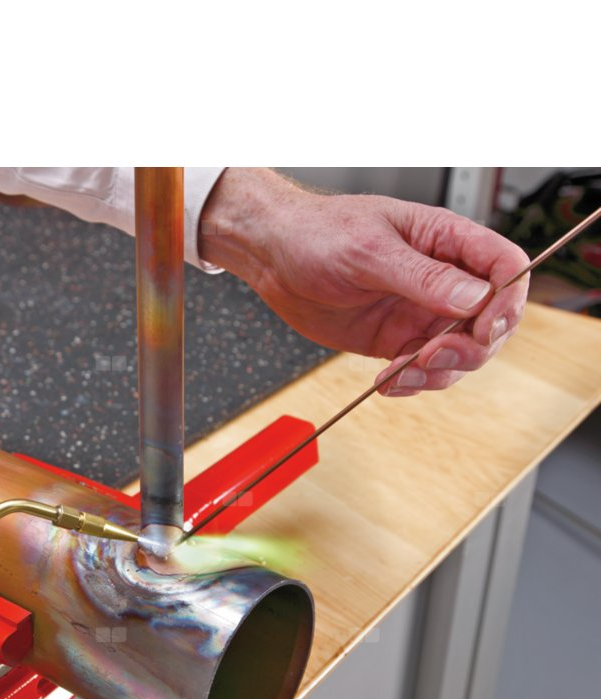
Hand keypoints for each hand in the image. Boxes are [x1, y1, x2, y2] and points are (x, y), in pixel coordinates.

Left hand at [198, 168, 529, 395]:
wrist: (273, 256)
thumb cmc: (318, 233)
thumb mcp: (369, 250)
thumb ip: (422, 276)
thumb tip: (475, 296)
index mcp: (446, 241)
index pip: (505, 268)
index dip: (507, 300)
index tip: (483, 326)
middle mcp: (441, 279)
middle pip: (492, 320)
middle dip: (473, 346)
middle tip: (432, 355)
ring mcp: (420, 312)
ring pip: (460, 352)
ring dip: (440, 372)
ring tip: (402, 373)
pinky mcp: (396, 339)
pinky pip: (421, 369)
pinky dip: (412, 383)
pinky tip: (388, 383)